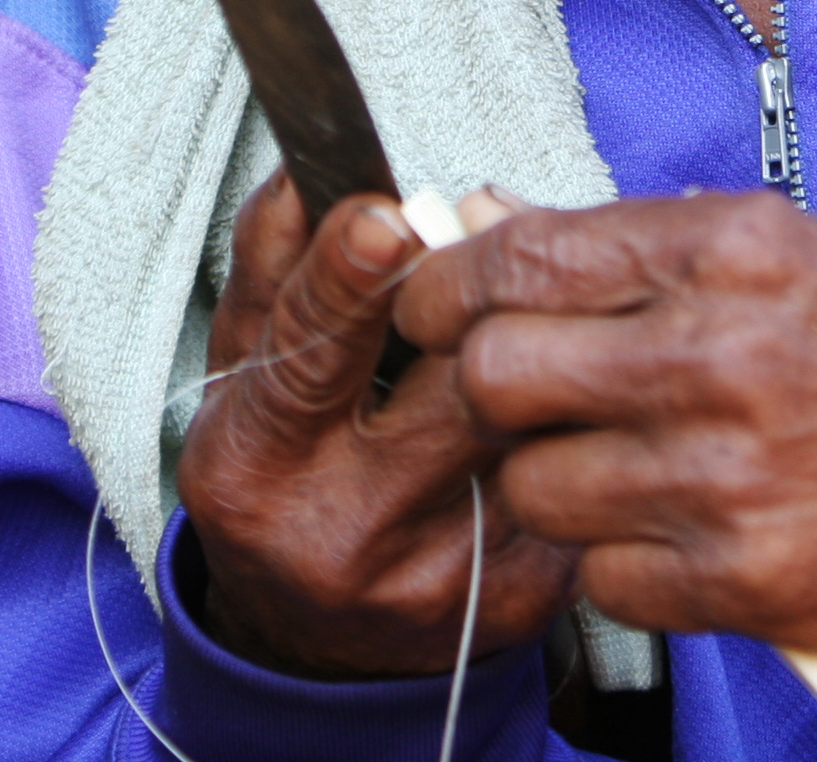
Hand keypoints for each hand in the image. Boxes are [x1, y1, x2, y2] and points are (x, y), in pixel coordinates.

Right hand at [176, 171, 579, 676]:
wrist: (314, 644)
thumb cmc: (284, 474)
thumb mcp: (246, 375)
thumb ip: (271, 269)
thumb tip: (303, 173)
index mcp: (257, 467)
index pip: (303, 362)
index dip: (345, 282)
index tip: (382, 212)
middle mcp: (340, 531)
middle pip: (445, 387)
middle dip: (478, 304)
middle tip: (485, 243)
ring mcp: (435, 575)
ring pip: (523, 423)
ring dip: (540, 353)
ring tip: (535, 312)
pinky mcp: (516, 600)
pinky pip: (568, 473)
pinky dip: (571, 419)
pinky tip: (562, 396)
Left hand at [397, 190, 816, 655]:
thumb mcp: (786, 245)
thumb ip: (636, 244)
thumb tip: (491, 221)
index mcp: (730, 252)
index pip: (524, 258)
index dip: (448, 280)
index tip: (432, 298)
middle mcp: (720, 357)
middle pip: (499, 373)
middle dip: (484, 381)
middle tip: (510, 390)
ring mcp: (728, 476)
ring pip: (537, 485)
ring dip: (554, 478)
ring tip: (618, 461)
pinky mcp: (744, 579)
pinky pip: (603, 578)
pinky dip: (620, 560)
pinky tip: (675, 526)